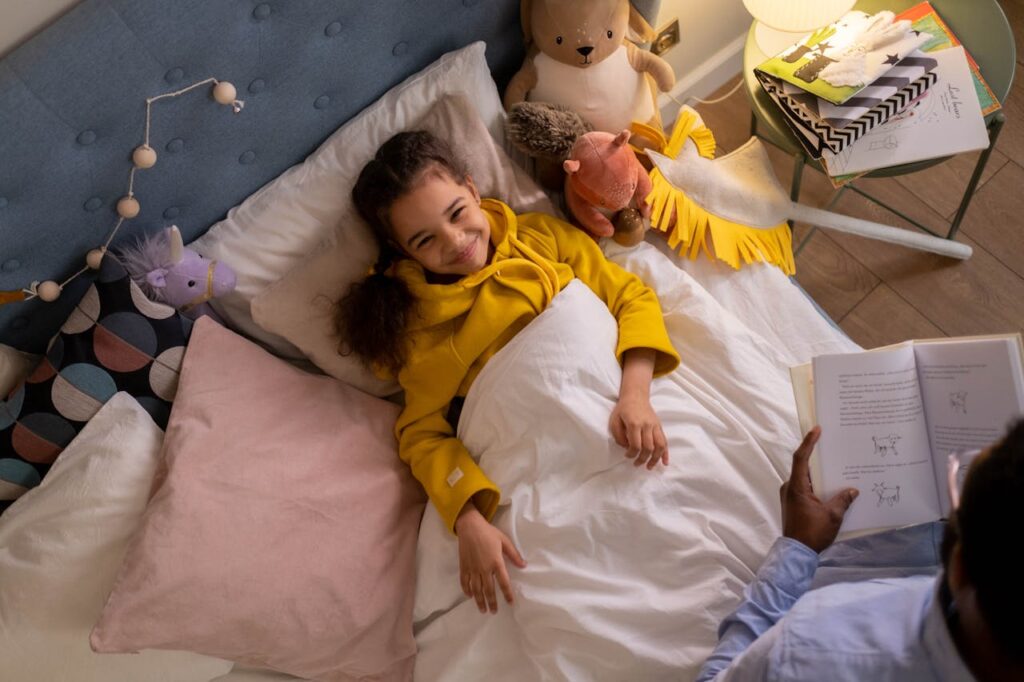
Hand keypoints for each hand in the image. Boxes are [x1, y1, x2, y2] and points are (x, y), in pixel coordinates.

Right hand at [454, 504, 526, 613]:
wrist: (470, 526)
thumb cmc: (489, 533)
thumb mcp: (504, 541)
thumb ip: (514, 555)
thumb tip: (524, 565)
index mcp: (496, 562)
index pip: (503, 582)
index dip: (507, 594)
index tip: (510, 603)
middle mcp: (484, 568)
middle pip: (488, 590)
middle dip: (492, 602)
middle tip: (494, 612)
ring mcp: (473, 568)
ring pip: (476, 589)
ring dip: (479, 601)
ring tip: (483, 610)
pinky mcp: (464, 566)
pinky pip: (464, 582)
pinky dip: (467, 590)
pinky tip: (470, 596)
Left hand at [610, 393, 668, 469]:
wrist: (635, 396)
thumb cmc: (623, 409)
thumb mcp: (614, 420)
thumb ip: (618, 436)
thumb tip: (626, 448)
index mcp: (634, 424)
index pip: (636, 445)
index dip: (631, 454)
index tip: (627, 456)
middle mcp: (647, 425)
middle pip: (648, 447)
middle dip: (642, 459)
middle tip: (636, 464)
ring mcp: (655, 426)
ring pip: (659, 446)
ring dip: (655, 459)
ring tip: (649, 467)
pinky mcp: (659, 426)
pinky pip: (665, 441)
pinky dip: (665, 453)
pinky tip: (665, 462)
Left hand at [780, 427, 858, 552]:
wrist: (796, 553)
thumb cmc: (812, 533)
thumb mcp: (832, 516)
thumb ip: (843, 500)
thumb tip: (853, 490)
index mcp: (796, 487)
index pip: (801, 458)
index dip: (809, 442)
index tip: (817, 429)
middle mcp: (790, 487)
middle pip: (804, 466)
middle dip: (818, 456)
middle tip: (832, 444)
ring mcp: (790, 495)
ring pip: (806, 478)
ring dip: (820, 472)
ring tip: (837, 464)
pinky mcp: (793, 503)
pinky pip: (806, 488)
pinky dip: (818, 484)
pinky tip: (833, 486)